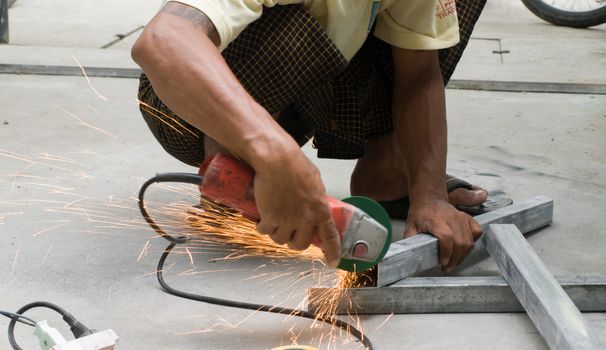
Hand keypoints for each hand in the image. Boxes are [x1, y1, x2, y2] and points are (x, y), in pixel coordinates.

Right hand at [252, 148, 340, 266]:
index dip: (332, 252)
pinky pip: (265, 231)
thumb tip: (314, 205)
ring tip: (273, 222)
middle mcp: (306, 219)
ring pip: (280, 239)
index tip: (332, 262)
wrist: (277, 160)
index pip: (330, 236)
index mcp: (320, 209)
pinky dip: (262, 227)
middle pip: (300, 244)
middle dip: (294, 242)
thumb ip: (315, 198)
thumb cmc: (295, 165)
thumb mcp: (315, 182)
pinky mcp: (270, 218)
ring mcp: (287, 220)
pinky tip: (261, 218)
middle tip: (289, 233)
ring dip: (276, 233)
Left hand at [404, 197, 481, 271]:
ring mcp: (461, 217)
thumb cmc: (421, 213)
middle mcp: (451, 218)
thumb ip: (410, 240)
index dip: (446, 252)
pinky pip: (476, 232)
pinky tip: (464, 248)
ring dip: (463, 255)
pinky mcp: (468, 218)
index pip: (446, 237)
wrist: (429, 200)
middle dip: (455, 259)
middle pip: (460, 242)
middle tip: (447, 267)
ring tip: (454, 261)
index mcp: (436, 220)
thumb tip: (409, 253)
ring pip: (469, 241)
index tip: (443, 262)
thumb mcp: (411, 226)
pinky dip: (473, 242)